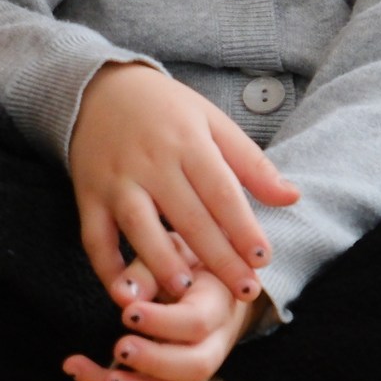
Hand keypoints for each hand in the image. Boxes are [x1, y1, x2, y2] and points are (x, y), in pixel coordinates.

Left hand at [64, 251, 262, 380]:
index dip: (163, 323)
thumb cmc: (187, 260)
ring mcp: (201, 366)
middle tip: (119, 348)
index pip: (198, 322)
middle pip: (197, 367)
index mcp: (218, 302)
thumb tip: (122, 295)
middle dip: (155, 362)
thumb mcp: (171, 249)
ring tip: (101, 379)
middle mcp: (216, 341)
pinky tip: (84, 375)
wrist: (213, 278)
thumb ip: (148, 268)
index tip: (127, 314)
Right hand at [68, 63, 298, 308]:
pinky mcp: (87, 194)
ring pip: (138, 225)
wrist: (98, 87)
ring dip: (160, 261)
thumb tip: (292, 197)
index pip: (220, 190)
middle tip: (243, 291)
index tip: (262, 260)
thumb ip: (250, 162)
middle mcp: (150, 161)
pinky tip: (125, 293)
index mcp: (186, 141)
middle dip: (217, 257)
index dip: (242, 227)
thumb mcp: (211, 120)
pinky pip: (93, 236)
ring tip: (184, 291)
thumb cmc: (165, 109)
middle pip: (187, 215)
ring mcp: (116, 179)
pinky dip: (106, 267)